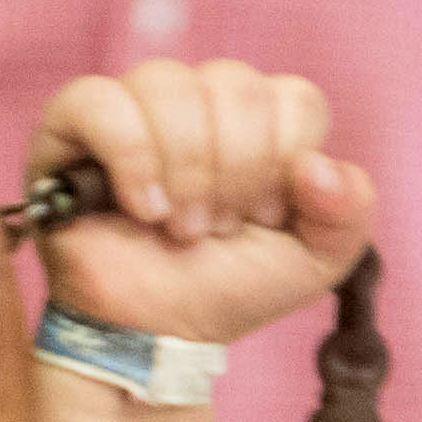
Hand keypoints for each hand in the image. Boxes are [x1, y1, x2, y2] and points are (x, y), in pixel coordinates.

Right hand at [26, 60, 377, 353]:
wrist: (156, 337)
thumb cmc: (226, 290)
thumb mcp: (315, 262)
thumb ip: (350, 211)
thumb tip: (319, 164)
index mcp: (259, 121)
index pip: (292, 97)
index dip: (283, 163)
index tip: (264, 218)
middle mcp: (199, 101)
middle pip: (236, 84)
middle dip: (235, 171)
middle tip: (215, 230)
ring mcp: (134, 106)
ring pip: (170, 84)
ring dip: (185, 170)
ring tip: (178, 227)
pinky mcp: (71, 124)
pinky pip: (101, 100)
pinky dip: (132, 157)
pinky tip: (142, 208)